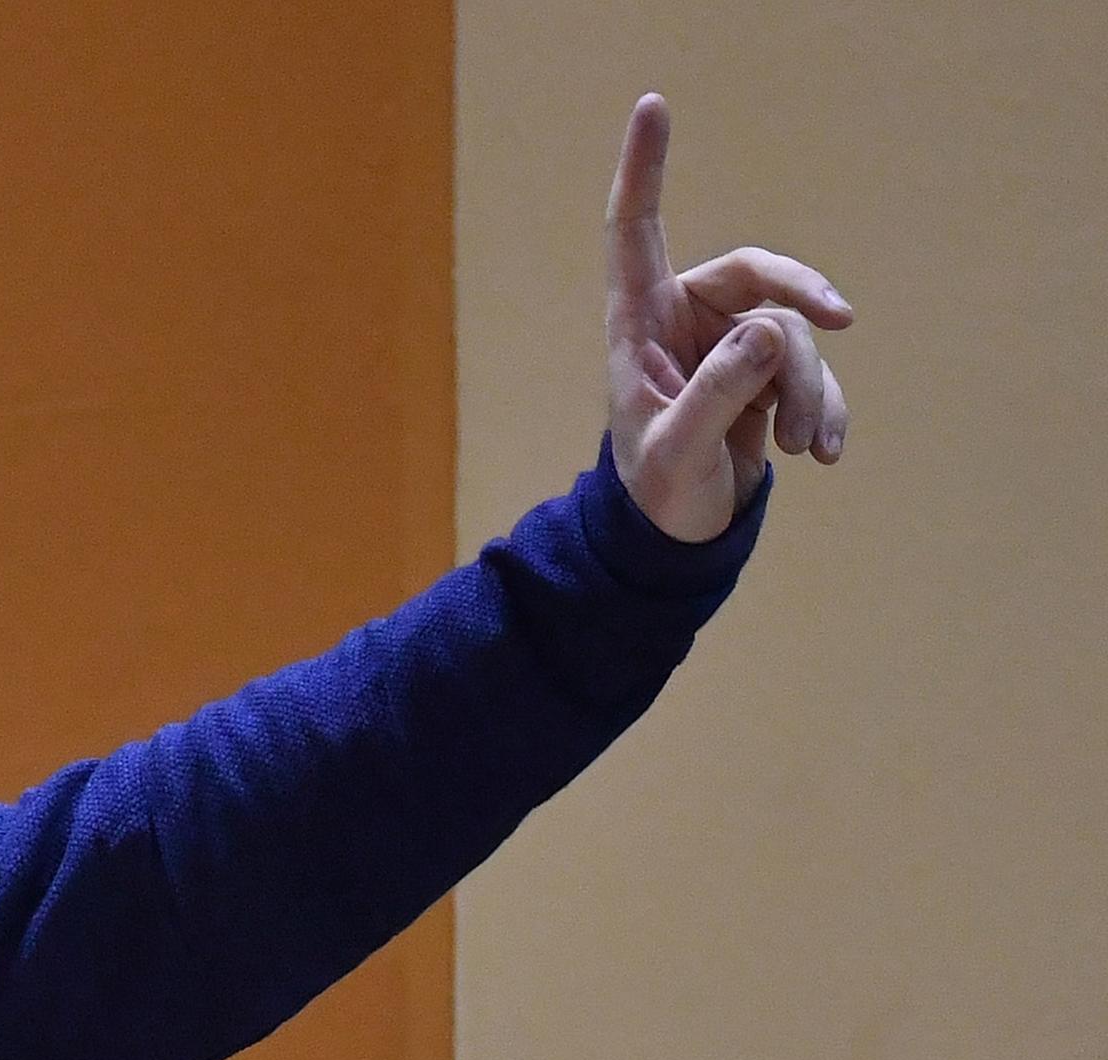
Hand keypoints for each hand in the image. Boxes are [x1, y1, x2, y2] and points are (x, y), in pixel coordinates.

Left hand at [605, 91, 854, 542]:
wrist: (679, 535)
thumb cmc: (658, 493)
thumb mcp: (679, 452)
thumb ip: (718, 395)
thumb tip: (770, 332)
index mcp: (638, 323)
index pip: (635, 231)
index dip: (644, 168)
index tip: (653, 105)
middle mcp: (683, 318)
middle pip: (758, 275)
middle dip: (803, 299)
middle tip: (842, 320)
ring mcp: (728, 341)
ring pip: (794, 334)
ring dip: (808, 391)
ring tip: (805, 449)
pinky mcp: (766, 370)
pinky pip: (813, 368)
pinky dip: (827, 408)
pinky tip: (828, 453)